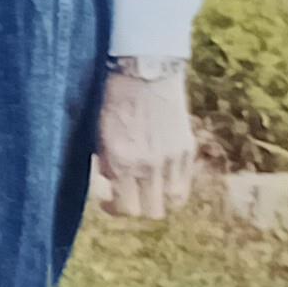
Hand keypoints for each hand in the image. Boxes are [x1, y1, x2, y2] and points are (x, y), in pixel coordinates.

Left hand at [96, 64, 196, 220]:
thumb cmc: (114, 102)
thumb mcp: (100, 136)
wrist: (144, 74)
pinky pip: (184, 183)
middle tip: (127, 196)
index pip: (126, 209)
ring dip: (158, 200)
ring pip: (172, 202)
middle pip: (151, 212)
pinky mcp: (187, 150)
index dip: (115, 209)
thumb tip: (113, 184)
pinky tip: (160, 174)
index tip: (109, 200)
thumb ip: (107, 165)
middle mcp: (149, 166)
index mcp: (122, 162)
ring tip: (146, 188)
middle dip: (137, 208)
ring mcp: (172, 159)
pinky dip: (173, 185)